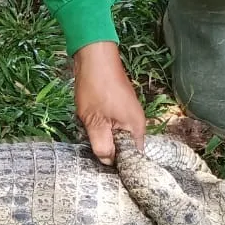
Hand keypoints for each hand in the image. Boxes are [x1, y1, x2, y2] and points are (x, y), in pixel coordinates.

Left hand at [74, 42, 145, 164]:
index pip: (132, 158)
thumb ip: (102, 145)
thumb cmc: (96, 88)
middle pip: (123, 147)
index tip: (101, 167)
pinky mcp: (119, 107)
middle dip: (108, 150)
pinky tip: (89, 122)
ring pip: (115, 136)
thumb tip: (108, 162)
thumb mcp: (95, 121)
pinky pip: (112, 125)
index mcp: (136, 128)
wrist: (95, 56)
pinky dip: (101, 126)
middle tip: (90, 149)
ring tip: (88, 134)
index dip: (118, 165)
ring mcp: (128, 114)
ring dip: (102, 137)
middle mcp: (137, 122)